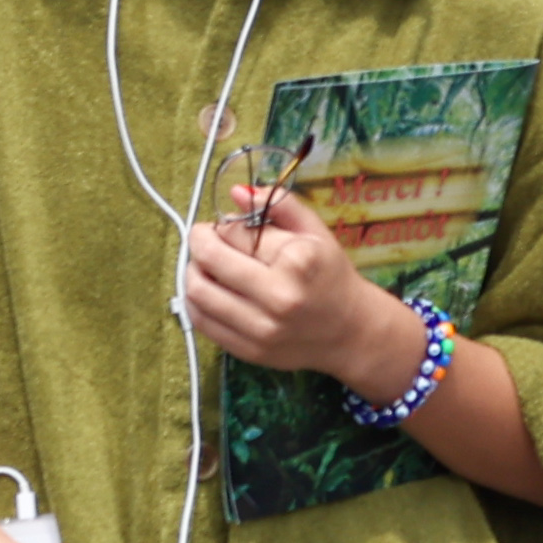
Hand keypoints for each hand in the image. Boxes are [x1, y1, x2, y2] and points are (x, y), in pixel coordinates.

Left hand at [179, 187, 424, 389]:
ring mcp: (262, 329)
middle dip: (199, 241)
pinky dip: (195, 301)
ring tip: (205, 265)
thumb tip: (236, 191)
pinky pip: (202, 322)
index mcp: (297, 261)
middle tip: (205, 238)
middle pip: (209, 259)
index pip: (234, 232)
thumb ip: (279, 205)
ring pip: (197, 291)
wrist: (349, 331)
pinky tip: (209, 290)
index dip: (223, 224)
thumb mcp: (315, 232)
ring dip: (193, 271)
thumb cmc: (330, 276)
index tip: (228, 225)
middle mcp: (279, 297)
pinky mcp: (249, 351)